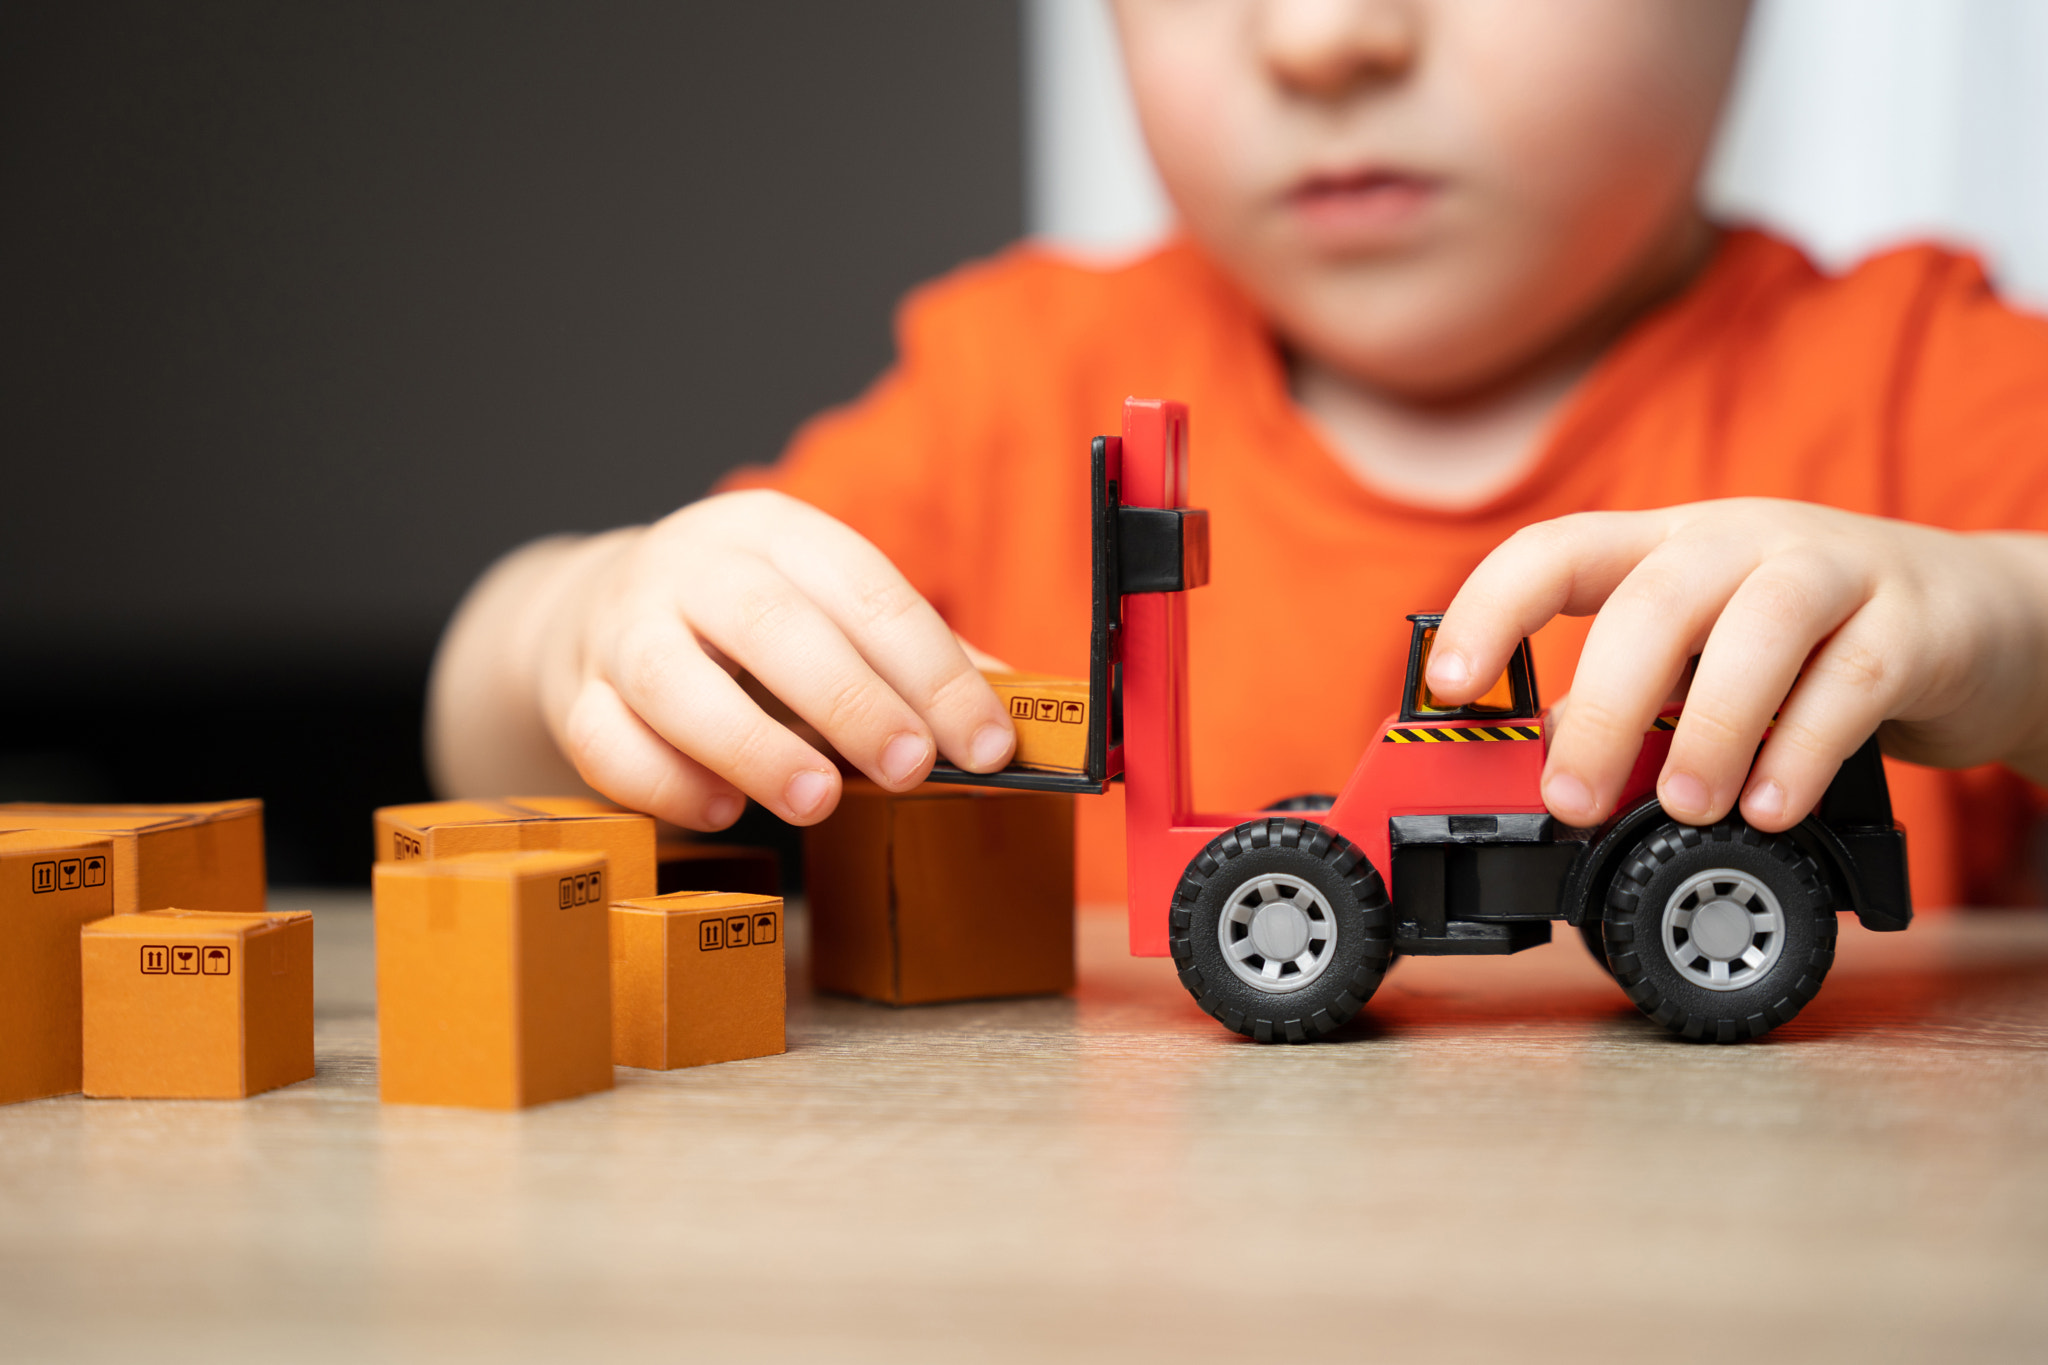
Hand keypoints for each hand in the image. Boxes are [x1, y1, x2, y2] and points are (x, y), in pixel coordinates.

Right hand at [532, 490, 1015, 829]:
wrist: (595, 608)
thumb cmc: (749, 625)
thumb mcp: (830, 610)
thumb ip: (913, 660)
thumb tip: (1012, 714)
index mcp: (778, 533)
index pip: (867, 592)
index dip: (934, 670)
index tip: (987, 744)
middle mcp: (693, 567)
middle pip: (771, 625)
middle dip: (851, 700)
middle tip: (911, 767)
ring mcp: (622, 629)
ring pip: (675, 681)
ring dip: (752, 745)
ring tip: (816, 801)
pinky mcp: (573, 695)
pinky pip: (606, 742)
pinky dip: (664, 782)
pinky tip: (721, 810)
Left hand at [1424, 499, 2047, 830]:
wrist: (1983, 619)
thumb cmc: (1811, 645)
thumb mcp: (1702, 663)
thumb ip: (1628, 706)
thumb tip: (1540, 772)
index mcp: (1665, 547)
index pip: (1556, 550)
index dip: (1491, 607)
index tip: (1445, 682)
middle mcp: (1740, 542)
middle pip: (1654, 600)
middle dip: (1602, 707)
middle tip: (1570, 801)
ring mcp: (1832, 571)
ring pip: (1755, 630)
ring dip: (1708, 730)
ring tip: (1682, 807)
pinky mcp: (1914, 622)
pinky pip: (1851, 681)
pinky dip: (1801, 752)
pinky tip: (1767, 809)